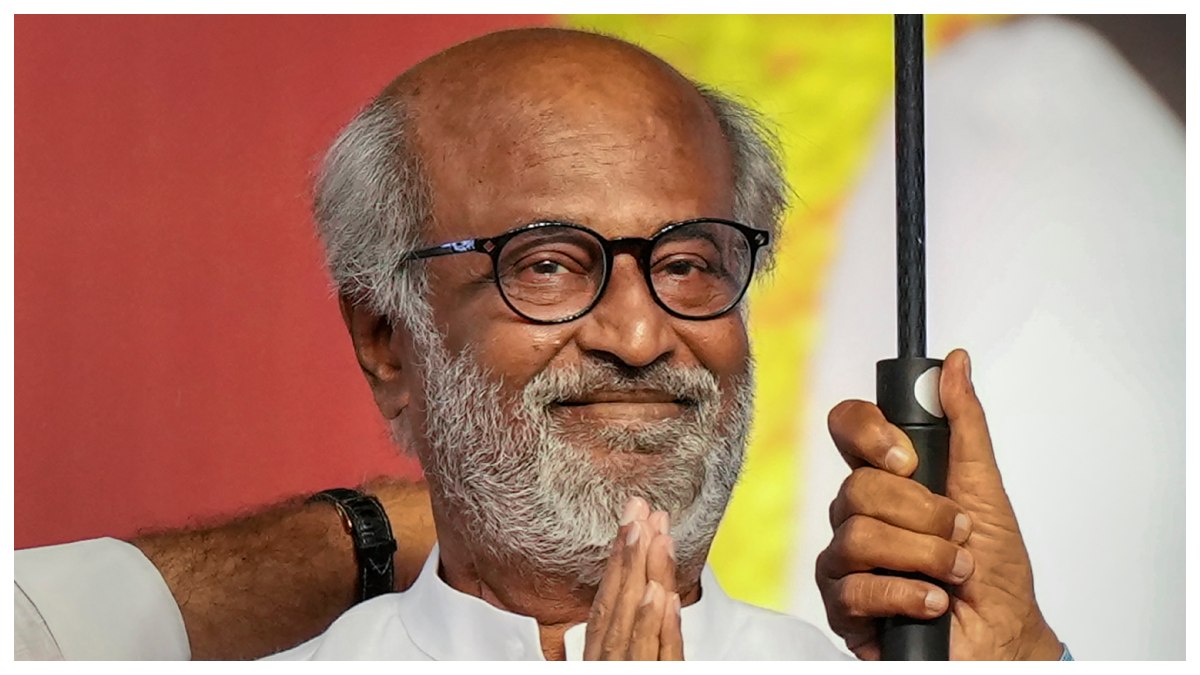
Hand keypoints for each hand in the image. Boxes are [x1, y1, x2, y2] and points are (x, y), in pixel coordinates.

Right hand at [583, 497, 683, 659]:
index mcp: (601, 657)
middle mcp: (611, 663)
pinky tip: (663, 597)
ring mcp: (630, 673)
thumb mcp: (624, 662)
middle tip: (640, 513)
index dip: (618, 560)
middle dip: (628, 557)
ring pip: (632, 626)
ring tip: (654, 540)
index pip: (606, 603)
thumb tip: (643, 591)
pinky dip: (660, 627)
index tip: (632, 521)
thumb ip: (630, 636)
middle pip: (615, 607)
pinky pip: (659, 658)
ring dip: (641, 579)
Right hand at [816, 349, 1061, 659]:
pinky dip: (908, 593)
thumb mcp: (986, 489)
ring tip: (952, 573)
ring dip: (922, 556)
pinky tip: (932, 602)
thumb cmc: (996, 572)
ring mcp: (845, 559)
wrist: (1002, 639)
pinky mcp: (843, 604)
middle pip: (856, 486)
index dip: (869, 433)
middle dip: (922, 513)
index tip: (908, 459)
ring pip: (856, 534)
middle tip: (955, 533)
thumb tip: (955, 364)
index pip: (848, 427)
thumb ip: (965, 424)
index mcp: (886, 478)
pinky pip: (855, 586)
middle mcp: (858, 513)